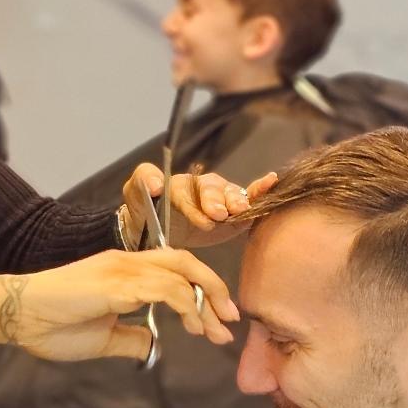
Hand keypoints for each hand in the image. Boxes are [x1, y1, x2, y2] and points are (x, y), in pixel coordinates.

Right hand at [0, 249, 237, 363]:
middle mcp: (128, 262)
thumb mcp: (102, 338)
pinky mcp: (119, 283)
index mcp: (124, 271)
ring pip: (182, 273)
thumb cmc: (52, 326)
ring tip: (217, 329)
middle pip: (186, 263)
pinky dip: (187, 305)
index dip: (201, 291)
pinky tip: (194, 326)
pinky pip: (166, 288)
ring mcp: (124, 268)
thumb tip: (151, 343)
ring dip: (206, 301)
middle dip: (215, 289)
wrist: (18, 315)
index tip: (217, 321)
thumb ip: (129, 338)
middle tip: (232, 319)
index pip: (175, 271)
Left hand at [121, 164, 278, 247]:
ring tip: (240, 209)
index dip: (196, 204)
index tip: (204, 217)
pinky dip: (260, 190)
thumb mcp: (136, 190)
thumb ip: (144, 180)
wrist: (151, 227)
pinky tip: (271, 183)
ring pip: (231, 194)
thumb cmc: (144, 207)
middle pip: (214, 189)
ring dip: (236, 201)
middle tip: (221, 214)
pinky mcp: (231, 213)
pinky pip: (247, 197)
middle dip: (218, 201)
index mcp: (180, 184)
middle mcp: (202, 189)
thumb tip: (156, 184)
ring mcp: (219, 199)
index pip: (189, 191)